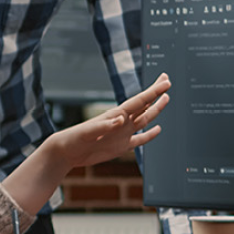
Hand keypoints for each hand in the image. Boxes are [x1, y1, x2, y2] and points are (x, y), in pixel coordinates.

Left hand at [46, 74, 170, 170]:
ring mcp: (122, 134)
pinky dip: (150, 135)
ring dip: (155, 109)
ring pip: (145, 119)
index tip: (165, 82)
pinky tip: (158, 130)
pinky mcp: (121, 146)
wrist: (66, 152)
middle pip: (144, 105)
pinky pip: (140, 139)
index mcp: (115, 115)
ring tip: (166, 99)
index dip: (153, 91)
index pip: (139, 101)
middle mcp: (122, 122)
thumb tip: (120, 120)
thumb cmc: (73, 139)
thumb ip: (103, 125)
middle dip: (156, 93)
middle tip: (166, 80)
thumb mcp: (87, 132)